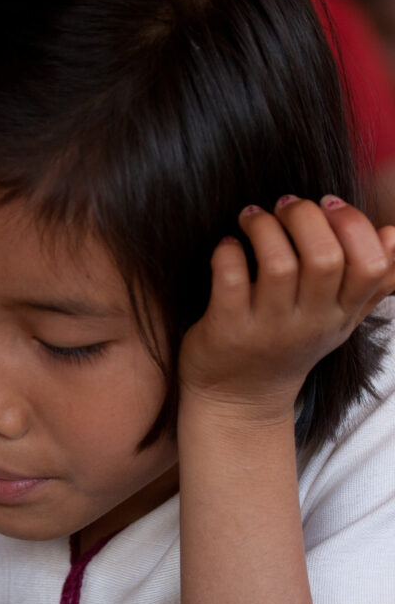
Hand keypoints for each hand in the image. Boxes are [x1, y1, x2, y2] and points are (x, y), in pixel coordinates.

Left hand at [178, 195, 394, 423]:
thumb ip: (371, 282)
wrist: (239, 399)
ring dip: (264, 227)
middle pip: (325, 258)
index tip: (327, 204)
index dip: (353, 224)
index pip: (370, 265)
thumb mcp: (338, 319)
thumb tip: (394, 234)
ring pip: (278, 264)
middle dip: (304, 216)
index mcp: (341, 313)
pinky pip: (230, 277)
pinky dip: (228, 251)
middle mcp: (309, 322)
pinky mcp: (226, 328)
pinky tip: (228, 247)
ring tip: (252, 219)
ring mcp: (267, 327)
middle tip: (285, 206)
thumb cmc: (290, 345)